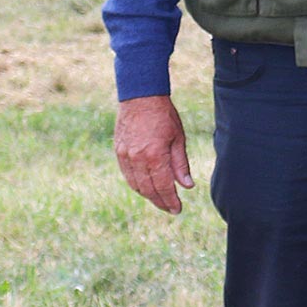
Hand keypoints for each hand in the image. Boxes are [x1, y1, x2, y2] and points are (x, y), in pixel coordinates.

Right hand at [115, 95, 195, 212]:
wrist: (140, 96)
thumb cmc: (163, 116)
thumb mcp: (178, 139)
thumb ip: (181, 165)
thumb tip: (187, 186)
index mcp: (155, 156)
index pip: (163, 187)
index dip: (170, 201)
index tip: (177, 210)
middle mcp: (137, 159)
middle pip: (148, 190)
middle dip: (160, 202)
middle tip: (170, 208)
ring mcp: (125, 156)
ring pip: (136, 185)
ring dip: (148, 195)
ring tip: (160, 199)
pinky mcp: (119, 151)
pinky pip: (127, 175)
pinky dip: (137, 184)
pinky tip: (146, 186)